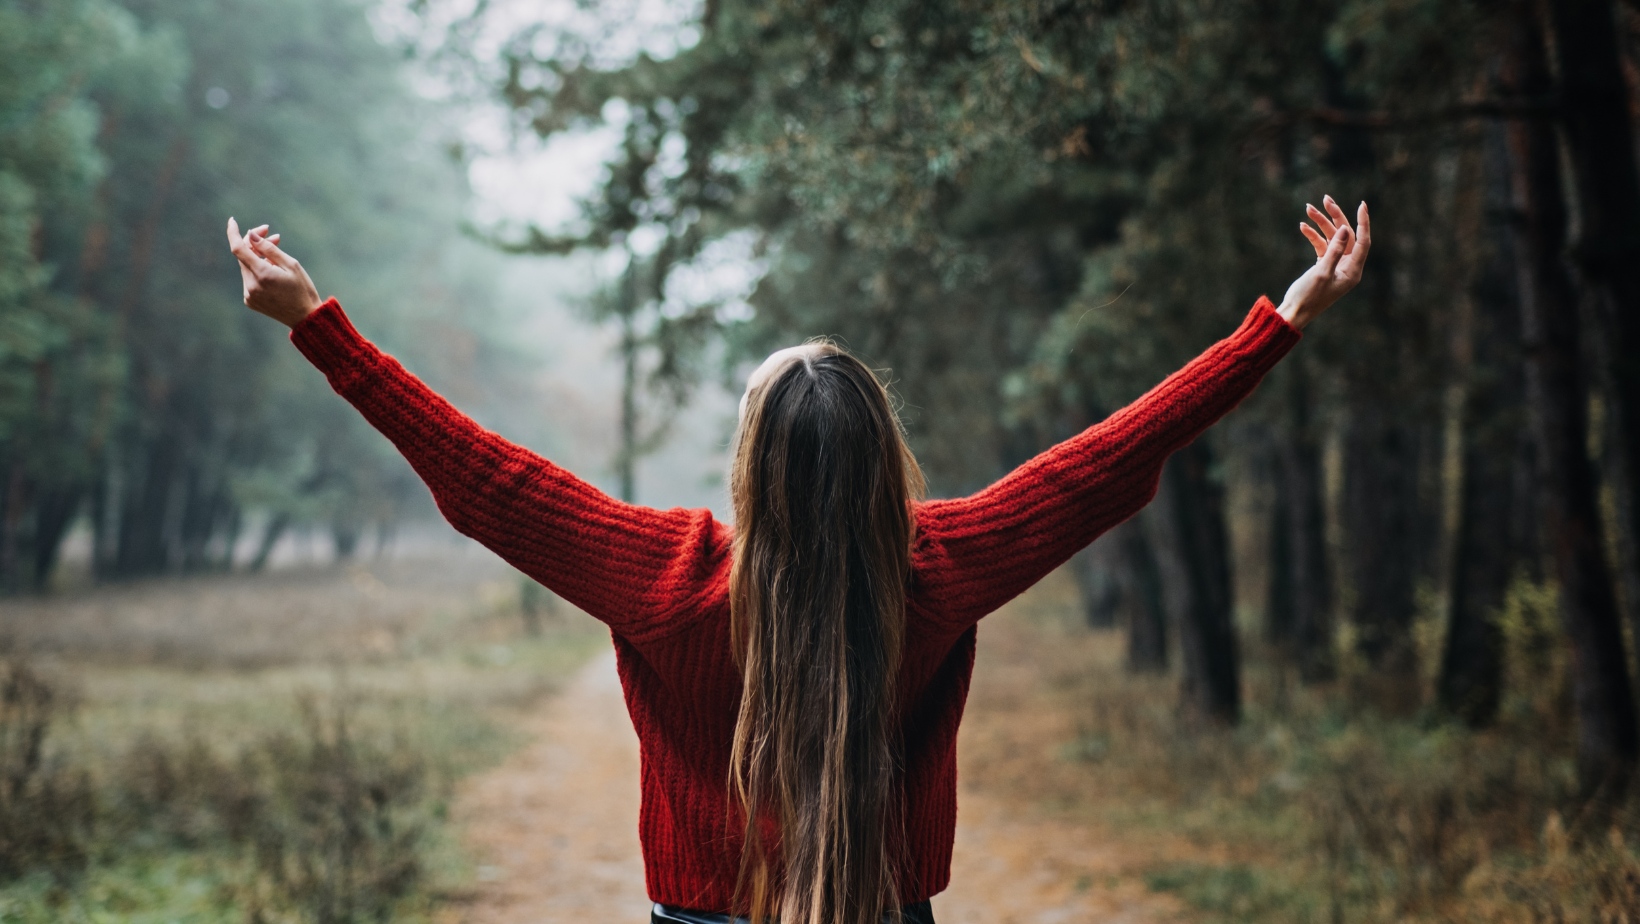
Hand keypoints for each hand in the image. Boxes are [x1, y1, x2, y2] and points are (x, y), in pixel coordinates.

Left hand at [226, 217, 321, 327]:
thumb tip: (251, 235)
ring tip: (277, 255)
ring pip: (246, 267)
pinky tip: (274, 271)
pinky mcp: (249, 301)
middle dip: (255, 243)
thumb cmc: (303, 289)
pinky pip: (249, 279)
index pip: (238, 248)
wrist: (306, 318)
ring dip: (257, 257)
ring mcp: (249, 295)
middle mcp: (251, 286)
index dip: (233, 233)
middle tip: (273, 235)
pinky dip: (258, 271)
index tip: (232, 221)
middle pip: (243, 256)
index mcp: (262, 275)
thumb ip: (269, 248)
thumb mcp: (291, 264)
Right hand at [1276, 196, 1370, 329]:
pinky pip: (1321, 245)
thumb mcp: (1322, 273)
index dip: (1363, 222)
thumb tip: (1346, 229)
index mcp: (1353, 271)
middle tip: (1325, 199)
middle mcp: (1347, 267)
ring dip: (1320, 223)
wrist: (1293, 313)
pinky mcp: (1323, 265)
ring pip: (1331, 237)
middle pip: (1346, 235)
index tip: (1361, 204)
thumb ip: (1334, 250)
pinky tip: (1302, 226)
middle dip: (1335, 216)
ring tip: (1308, 209)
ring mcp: (1335, 265)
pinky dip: (1312, 235)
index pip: (1363, 241)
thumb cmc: (1308, 297)